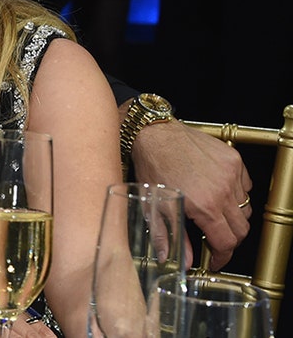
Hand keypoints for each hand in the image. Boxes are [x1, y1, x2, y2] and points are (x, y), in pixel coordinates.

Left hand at [131, 121, 252, 269]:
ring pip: (245, 208)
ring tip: (211, 213)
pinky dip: (235, 193)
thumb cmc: (151, 167)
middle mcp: (223, 190)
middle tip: (213, 239)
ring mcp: (231, 174)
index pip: (227, 243)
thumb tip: (181, 261)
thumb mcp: (154, 207)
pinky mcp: (233, 160)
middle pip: (241, 229)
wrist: (154, 133)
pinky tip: (216, 191)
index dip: (221, 257)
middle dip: (228, 239)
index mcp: (205, 206)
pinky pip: (245, 185)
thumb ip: (170, 237)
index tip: (214, 259)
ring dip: (232, 216)